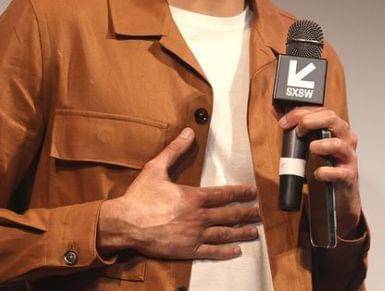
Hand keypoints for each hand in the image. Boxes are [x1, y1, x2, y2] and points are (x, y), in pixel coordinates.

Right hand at [97, 128, 261, 259]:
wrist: (125, 223)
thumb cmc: (139, 196)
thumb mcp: (156, 168)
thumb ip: (175, 150)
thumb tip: (189, 132)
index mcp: (193, 197)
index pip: (223, 194)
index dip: (240, 193)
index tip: (253, 193)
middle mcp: (198, 216)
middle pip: (229, 214)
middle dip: (246, 213)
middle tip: (259, 213)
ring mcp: (194, 235)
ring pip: (224, 233)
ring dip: (241, 232)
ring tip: (254, 232)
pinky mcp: (187, 250)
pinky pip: (211, 252)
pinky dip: (226, 251)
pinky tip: (236, 250)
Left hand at [278, 107, 363, 236]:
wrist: (340, 192)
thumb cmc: (327, 163)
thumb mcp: (312, 143)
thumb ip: (297, 127)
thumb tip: (277, 112)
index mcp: (337, 128)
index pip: (321, 111)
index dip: (300, 113)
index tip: (285, 121)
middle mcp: (346, 138)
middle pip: (332, 119)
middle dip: (310, 121)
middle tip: (298, 131)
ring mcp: (349, 157)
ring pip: (338, 144)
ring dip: (321, 145)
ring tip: (311, 149)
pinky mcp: (349, 175)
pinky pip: (339, 172)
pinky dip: (326, 172)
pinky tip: (317, 173)